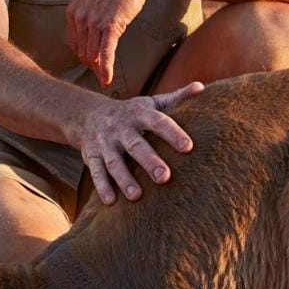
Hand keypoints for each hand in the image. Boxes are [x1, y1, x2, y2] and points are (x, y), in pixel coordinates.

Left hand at [66, 0, 151, 85]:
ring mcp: (94, 21)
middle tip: (99, 76)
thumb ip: (87, 15)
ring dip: (99, 70)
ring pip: (92, 54)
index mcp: (73, 11)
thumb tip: (89, 32)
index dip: (83, 56)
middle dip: (91, 66)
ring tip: (104, 80)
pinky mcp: (110, 25)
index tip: (92, 64)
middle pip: (82, 51)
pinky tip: (107, 80)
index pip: (74, 43)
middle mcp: (80, 17)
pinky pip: (105, 52)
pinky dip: (106, 68)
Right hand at [72, 83, 204, 204]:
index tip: (188, 147)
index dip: (172, 133)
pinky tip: (111, 201)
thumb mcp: (151, 102)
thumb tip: (201, 88)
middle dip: (149, 161)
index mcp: (138, 113)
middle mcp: (120, 127)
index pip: (157, 122)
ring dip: (124, 179)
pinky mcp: (91, 156)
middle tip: (164, 177)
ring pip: (114, 162)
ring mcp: (104, 142)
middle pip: (135, 145)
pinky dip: (102, 186)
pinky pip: (96, 172)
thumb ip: (176, 98)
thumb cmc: (130, 113)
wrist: (87, 114)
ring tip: (137, 196)